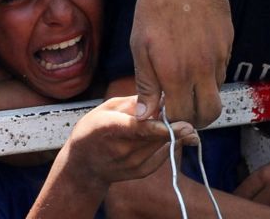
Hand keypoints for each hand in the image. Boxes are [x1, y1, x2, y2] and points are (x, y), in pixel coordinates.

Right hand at [61, 96, 196, 188]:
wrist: (84, 165)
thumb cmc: (93, 129)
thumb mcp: (106, 108)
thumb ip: (133, 103)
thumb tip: (159, 97)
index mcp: (108, 127)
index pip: (137, 128)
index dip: (161, 127)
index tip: (184, 125)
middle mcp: (121, 149)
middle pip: (156, 136)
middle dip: (175, 124)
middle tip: (185, 113)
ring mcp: (132, 163)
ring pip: (163, 144)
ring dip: (173, 132)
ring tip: (173, 121)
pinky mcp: (141, 172)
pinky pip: (164, 155)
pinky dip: (169, 144)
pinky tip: (167, 136)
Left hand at [131, 0, 231, 126]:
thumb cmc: (154, 7)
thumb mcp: (140, 47)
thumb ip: (146, 84)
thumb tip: (146, 114)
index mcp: (176, 73)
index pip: (182, 117)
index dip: (173, 121)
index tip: (165, 116)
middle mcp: (203, 69)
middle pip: (209, 113)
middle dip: (197, 118)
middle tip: (183, 110)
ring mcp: (220, 55)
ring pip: (217, 89)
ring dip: (203, 91)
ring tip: (185, 76)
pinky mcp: (229, 41)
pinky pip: (222, 67)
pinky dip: (210, 71)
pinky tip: (195, 54)